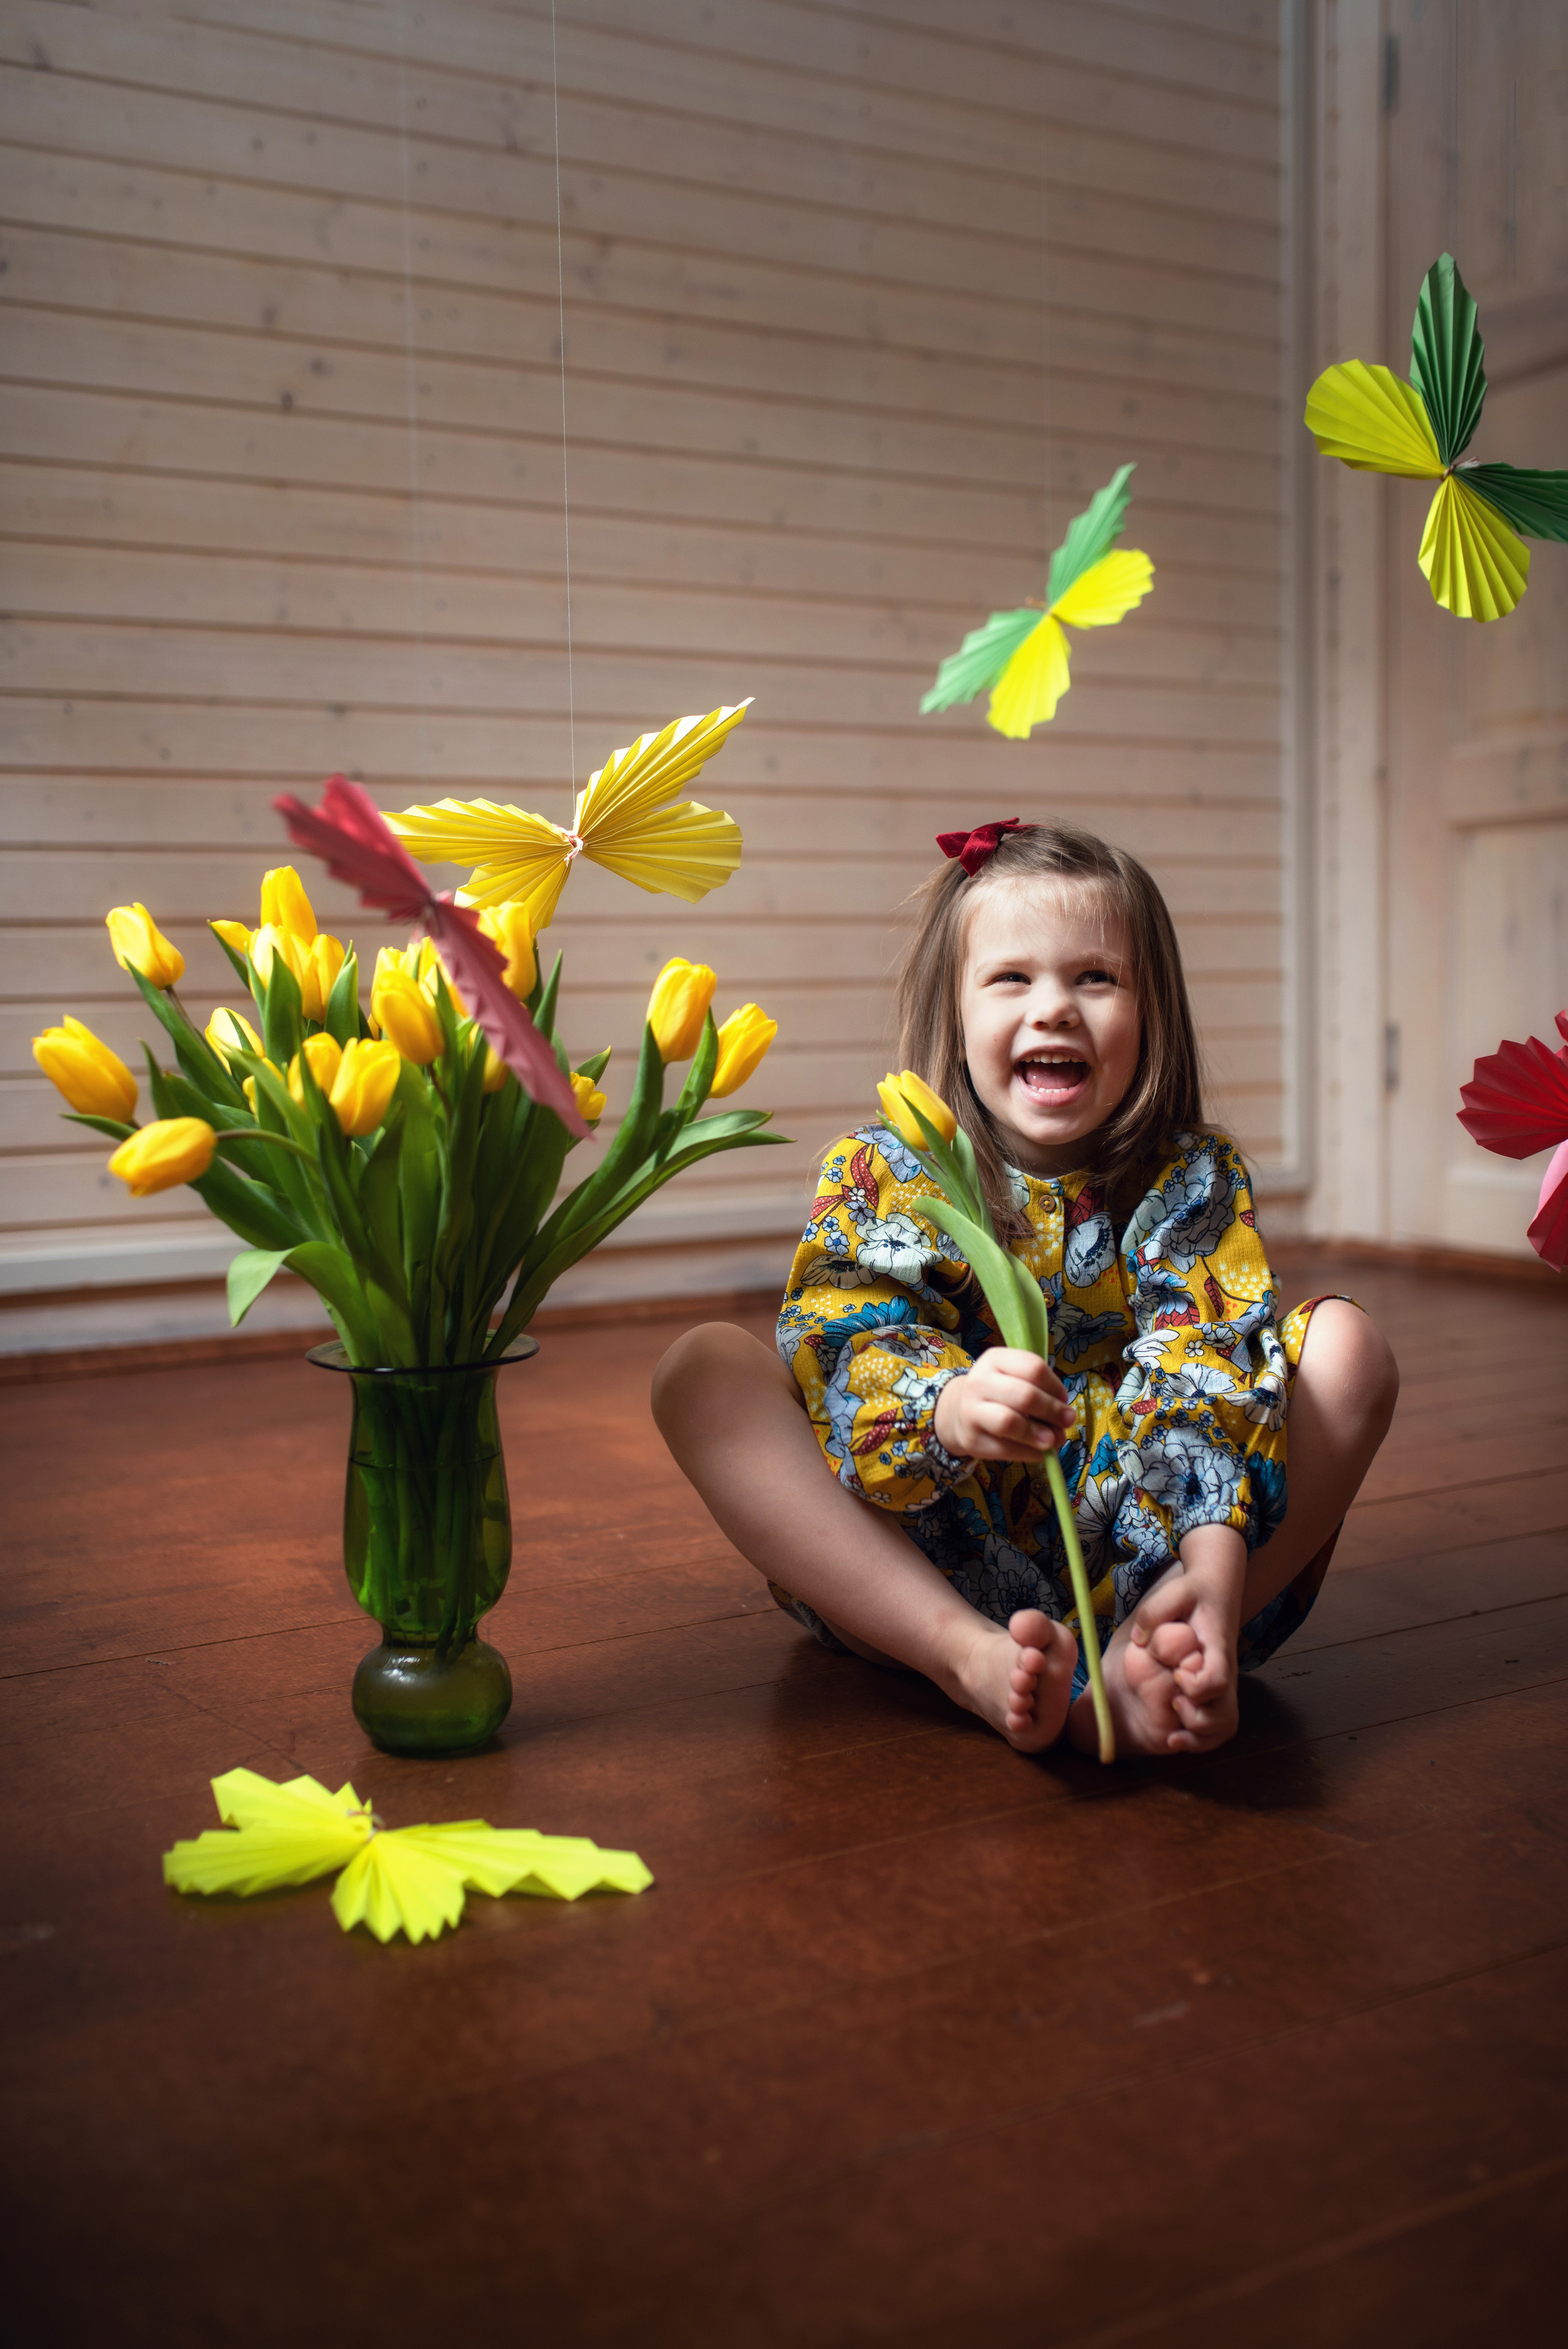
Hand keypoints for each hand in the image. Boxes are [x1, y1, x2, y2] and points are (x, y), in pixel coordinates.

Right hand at [933, 1348, 1074, 1463]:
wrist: (958, 1411)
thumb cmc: (998, 1393)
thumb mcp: (1014, 1378)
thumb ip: (1041, 1391)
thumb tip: (1065, 1418)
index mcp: (995, 1360)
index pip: (1033, 1368)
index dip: (1054, 1386)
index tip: (1064, 1398)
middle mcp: (979, 1382)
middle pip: (1024, 1395)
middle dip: (1052, 1410)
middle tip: (1067, 1421)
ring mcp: (971, 1411)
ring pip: (1010, 1423)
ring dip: (1038, 1434)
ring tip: (1053, 1440)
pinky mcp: (972, 1439)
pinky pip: (1005, 1449)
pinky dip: (1029, 1453)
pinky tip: (1040, 1452)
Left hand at [1130, 1524, 1245, 1753]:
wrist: (1216, 1590)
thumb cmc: (1193, 1592)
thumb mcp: (1174, 1591)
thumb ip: (1155, 1612)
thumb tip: (1140, 1640)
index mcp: (1216, 1649)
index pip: (1217, 1679)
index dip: (1196, 1686)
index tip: (1176, 1675)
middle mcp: (1226, 1672)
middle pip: (1225, 1715)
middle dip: (1196, 1721)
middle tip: (1172, 1703)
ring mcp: (1224, 1685)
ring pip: (1225, 1727)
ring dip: (1199, 1738)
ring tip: (1172, 1731)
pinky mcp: (1216, 1693)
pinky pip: (1218, 1728)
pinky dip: (1201, 1739)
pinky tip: (1175, 1735)